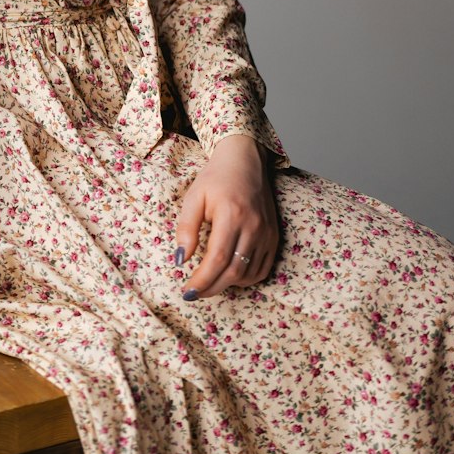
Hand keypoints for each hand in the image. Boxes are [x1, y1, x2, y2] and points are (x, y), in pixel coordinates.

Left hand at [175, 134, 279, 298]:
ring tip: (209, 283)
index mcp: (231, 215)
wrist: (245, 161)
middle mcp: (253, 226)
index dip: (202, 280)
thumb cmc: (215, 178)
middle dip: (211, 287)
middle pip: (233, 271)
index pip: (217, 259)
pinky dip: (245, 279)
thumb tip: (180, 260)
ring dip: (227, 285)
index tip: (188, 291)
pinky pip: (262, 269)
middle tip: (194, 293)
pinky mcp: (273, 236)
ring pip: (248, 274)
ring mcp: (266, 233)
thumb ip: (186, 228)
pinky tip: (230, 275)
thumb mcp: (194, 197)